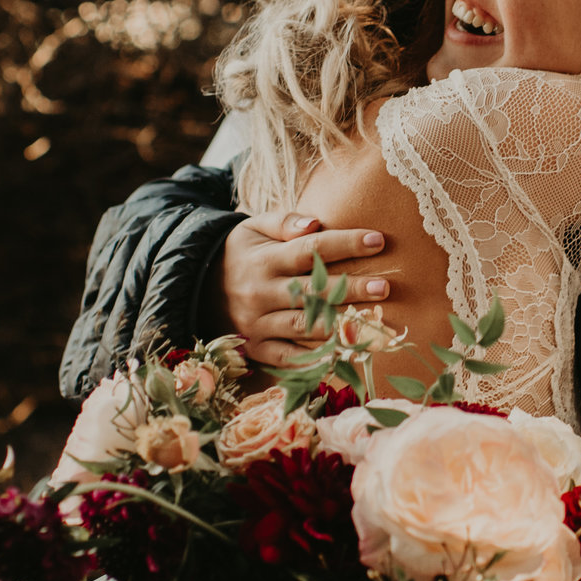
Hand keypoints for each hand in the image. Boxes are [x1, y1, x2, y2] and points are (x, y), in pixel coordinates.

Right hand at [211, 212, 391, 368]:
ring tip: (374, 323)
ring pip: (305, 326)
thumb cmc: (239, 255)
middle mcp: (261, 292)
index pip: (311, 249)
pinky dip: (315, 359)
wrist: (195, 290)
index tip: (377, 240)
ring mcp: (258, 324)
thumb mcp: (252, 228)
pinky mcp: (256, 349)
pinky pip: (289, 358)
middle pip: (313, 290)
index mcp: (264, 259)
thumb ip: (284, 222)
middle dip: (351, 288)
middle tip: (385, 286)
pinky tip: (344, 354)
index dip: (345, 244)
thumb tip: (315, 222)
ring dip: (340, 325)